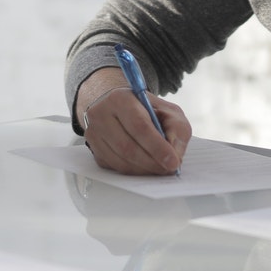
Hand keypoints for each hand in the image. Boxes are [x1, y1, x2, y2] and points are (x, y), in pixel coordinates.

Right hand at [76, 69, 190, 174]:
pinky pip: (114, 167)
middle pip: (127, 146)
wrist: (118, 106)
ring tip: (159, 168)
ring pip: (120, 160)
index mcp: (121, 98)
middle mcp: (101, 114)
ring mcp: (94, 133)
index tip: (173, 161)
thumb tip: (175, 155)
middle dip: (152, 162)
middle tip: (168, 169)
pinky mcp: (94, 148)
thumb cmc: (145, 109)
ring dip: (144, 170)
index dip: (157, 147)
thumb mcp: (168, 110)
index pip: (139, 126)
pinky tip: (145, 166)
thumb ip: (176, 129)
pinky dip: (133, 171)